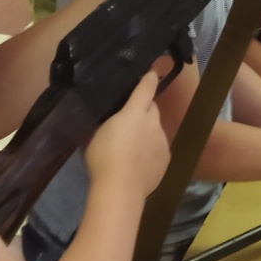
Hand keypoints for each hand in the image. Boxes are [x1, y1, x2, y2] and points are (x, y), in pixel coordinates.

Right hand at [84, 71, 169, 194]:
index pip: (146, 87)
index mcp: (135, 112)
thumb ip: (103, 123)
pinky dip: (151, 149)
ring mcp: (162, 141)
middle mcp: (153, 122)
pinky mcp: (166, 159)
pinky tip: (138, 162)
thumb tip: (104, 120)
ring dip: (147, 132)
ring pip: (156, 129)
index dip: (148, 78)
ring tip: (131, 147)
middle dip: (143, 109)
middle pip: (152, 108)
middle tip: (128, 120)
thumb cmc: (102, 158)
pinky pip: (159, 147)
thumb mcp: (94, 135)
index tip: (151, 72)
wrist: (121, 189)